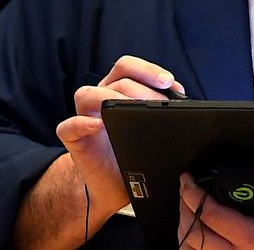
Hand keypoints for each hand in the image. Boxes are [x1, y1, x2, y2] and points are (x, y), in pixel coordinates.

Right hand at [55, 55, 186, 216]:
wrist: (117, 187)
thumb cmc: (137, 153)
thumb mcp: (155, 128)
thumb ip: (164, 111)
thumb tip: (186, 101)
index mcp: (118, 90)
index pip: (128, 67)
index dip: (148, 70)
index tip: (170, 83)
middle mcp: (100, 99)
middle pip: (116, 78)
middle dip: (143, 87)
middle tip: (162, 103)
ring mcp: (84, 118)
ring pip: (88, 93)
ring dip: (114, 97)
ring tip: (135, 111)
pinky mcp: (74, 141)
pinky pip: (67, 127)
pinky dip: (81, 123)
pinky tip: (99, 125)